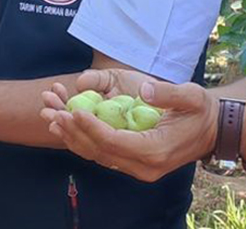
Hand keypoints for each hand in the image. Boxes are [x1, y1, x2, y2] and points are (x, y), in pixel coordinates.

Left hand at [39, 69, 217, 181]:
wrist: (210, 130)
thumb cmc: (199, 111)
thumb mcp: (191, 97)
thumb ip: (168, 94)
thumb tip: (144, 90)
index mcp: (156, 150)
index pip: (114, 143)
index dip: (91, 127)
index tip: (73, 109)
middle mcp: (143, 166)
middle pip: (98, 151)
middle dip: (72, 130)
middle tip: (51, 110)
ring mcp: (135, 168)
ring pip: (94, 155)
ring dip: (69, 135)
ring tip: (49, 113)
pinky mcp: (129, 163)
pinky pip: (98, 153)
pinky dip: (78, 138)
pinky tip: (62, 122)